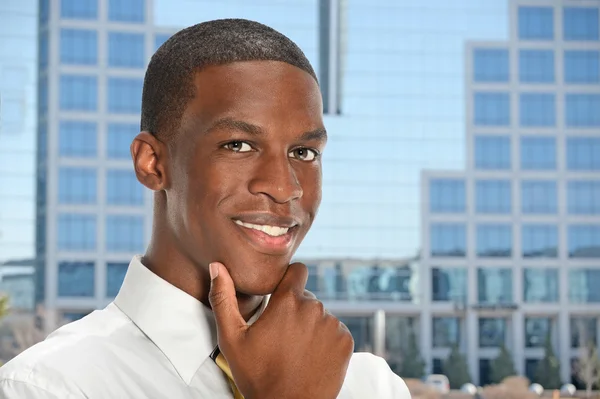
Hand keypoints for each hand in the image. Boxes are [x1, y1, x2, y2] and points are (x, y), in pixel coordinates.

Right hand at [208, 262, 353, 398]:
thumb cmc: (258, 376)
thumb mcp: (232, 339)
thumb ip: (224, 299)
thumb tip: (217, 267)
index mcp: (287, 302)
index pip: (298, 271)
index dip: (289, 279)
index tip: (281, 294)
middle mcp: (314, 308)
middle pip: (306, 297)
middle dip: (295, 310)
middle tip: (281, 336)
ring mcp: (332, 324)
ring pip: (320, 315)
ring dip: (310, 326)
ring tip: (296, 350)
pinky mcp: (346, 341)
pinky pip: (335, 330)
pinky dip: (325, 339)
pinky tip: (311, 356)